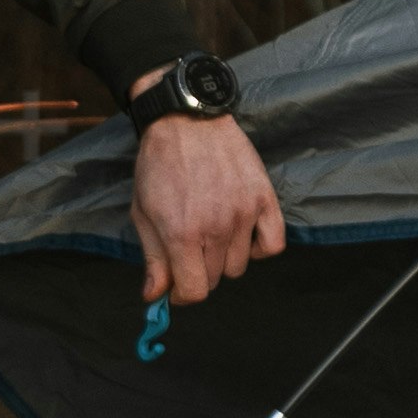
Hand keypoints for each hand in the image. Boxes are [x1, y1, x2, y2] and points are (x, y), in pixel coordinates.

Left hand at [132, 105, 285, 315]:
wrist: (186, 119)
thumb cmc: (159, 164)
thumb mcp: (143, 212)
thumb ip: (153, 258)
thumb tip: (155, 297)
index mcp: (181, 234)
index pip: (195, 291)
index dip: (182, 295)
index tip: (177, 285)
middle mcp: (216, 228)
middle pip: (216, 279)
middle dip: (199, 272)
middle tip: (189, 250)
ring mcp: (243, 214)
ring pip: (240, 265)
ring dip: (224, 259)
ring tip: (212, 234)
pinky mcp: (264, 198)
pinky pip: (273, 244)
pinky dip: (259, 249)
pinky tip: (242, 237)